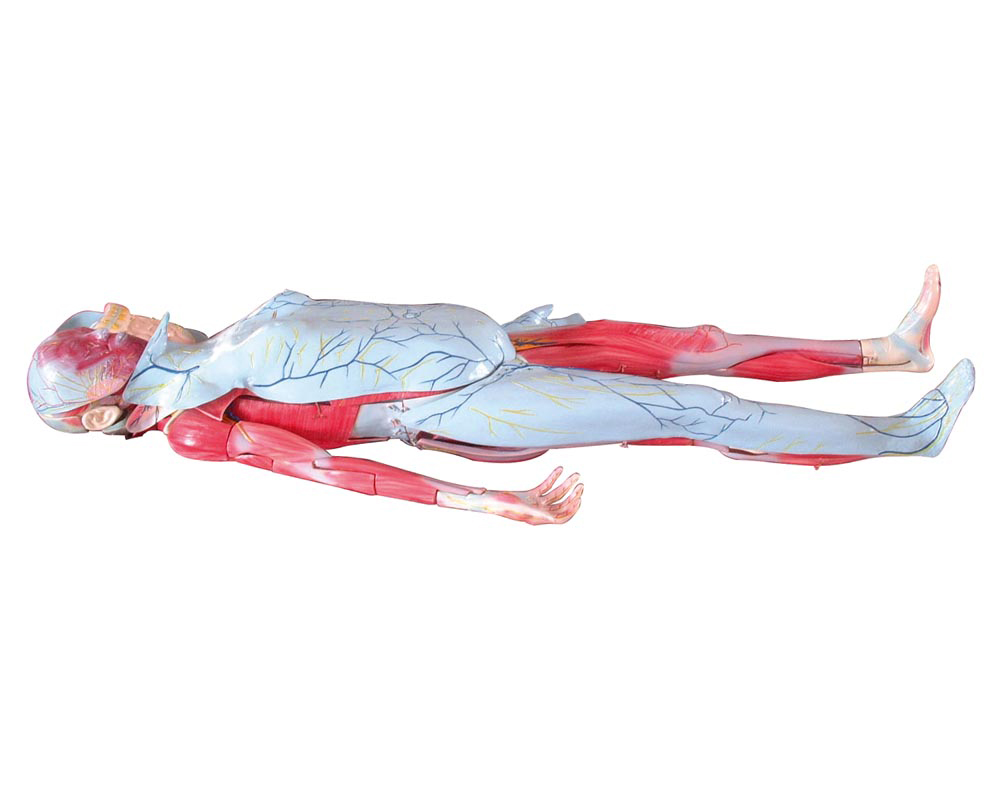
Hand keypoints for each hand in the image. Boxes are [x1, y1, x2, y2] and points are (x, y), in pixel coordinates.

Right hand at [439, 467, 583, 524]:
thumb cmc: (503, 506)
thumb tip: (555, 520)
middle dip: (572, 494)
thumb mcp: (524, 510)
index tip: (580, 498)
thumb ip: (540, 515)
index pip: (562, 518)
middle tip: (580, 483)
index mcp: (539, 519)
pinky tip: (559, 469)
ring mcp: (535, 503)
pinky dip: (553, 478)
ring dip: (566, 484)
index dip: (573, 509)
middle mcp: (539, 512)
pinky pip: (545, 486)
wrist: (489, 499)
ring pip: (556, 494)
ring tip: (575, 474)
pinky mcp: (530, 494)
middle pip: (562, 504)